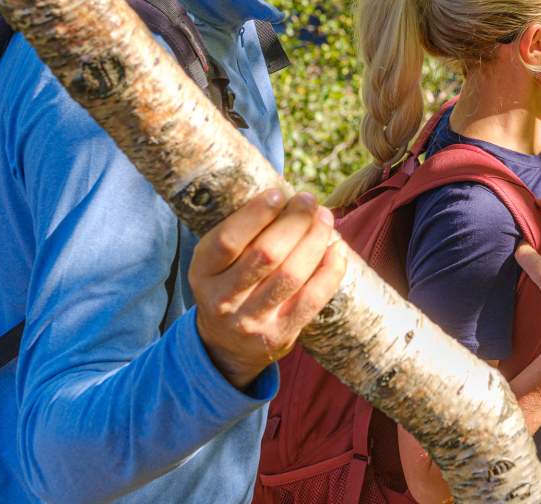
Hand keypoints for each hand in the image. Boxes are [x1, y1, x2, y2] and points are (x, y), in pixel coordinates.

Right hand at [190, 188, 347, 390]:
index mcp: (203, 273)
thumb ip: (243, 233)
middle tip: (309, 201)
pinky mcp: (280, 334)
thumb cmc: (230, 285)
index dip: (256, 214)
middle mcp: (223, 299)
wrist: (227, 346)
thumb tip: (288, 196)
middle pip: (266, 254)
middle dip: (294, 221)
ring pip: (292, 274)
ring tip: (325, 218)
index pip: (227, 241)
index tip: (279, 193)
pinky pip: (312, 298)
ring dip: (315, 240)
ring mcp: (252, 320)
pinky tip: (337, 249)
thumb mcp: (218, 262)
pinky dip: (330, 270)